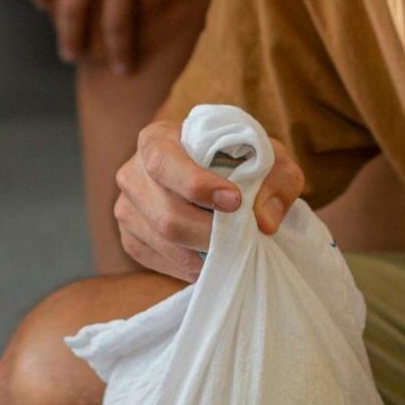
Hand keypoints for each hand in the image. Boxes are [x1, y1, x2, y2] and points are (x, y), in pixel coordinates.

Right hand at [114, 119, 303, 279]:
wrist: (220, 180)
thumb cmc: (241, 163)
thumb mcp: (270, 159)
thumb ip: (279, 180)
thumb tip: (264, 221)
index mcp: (156, 139)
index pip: (163, 162)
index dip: (196, 185)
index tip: (235, 201)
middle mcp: (132, 171)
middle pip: (165, 213)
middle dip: (208, 232)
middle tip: (240, 237)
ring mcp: (126, 207)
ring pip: (161, 240)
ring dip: (201, 252)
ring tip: (229, 248)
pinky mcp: (130, 237)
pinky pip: (156, 259)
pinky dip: (188, 265)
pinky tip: (210, 256)